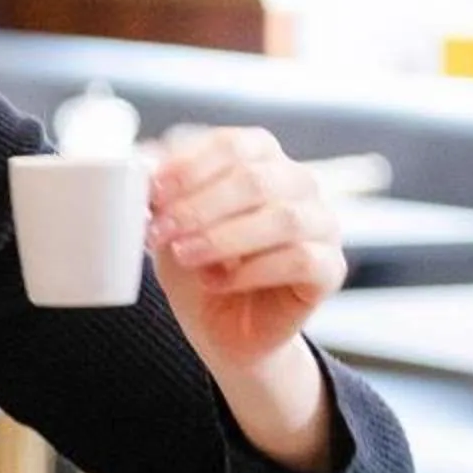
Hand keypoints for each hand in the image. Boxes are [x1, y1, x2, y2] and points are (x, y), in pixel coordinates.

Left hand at [146, 127, 346, 372]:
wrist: (219, 327)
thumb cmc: (195, 264)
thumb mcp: (167, 224)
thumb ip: (160, 192)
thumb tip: (143, 159)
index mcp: (260, 159)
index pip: (233, 145)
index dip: (189, 166)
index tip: (152, 191)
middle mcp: (298, 184)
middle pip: (256, 180)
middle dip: (199, 206)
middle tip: (160, 230)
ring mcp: (321, 224)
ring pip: (283, 219)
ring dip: (223, 238)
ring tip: (183, 255)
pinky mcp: (330, 268)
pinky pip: (301, 260)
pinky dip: (251, 271)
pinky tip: (216, 282)